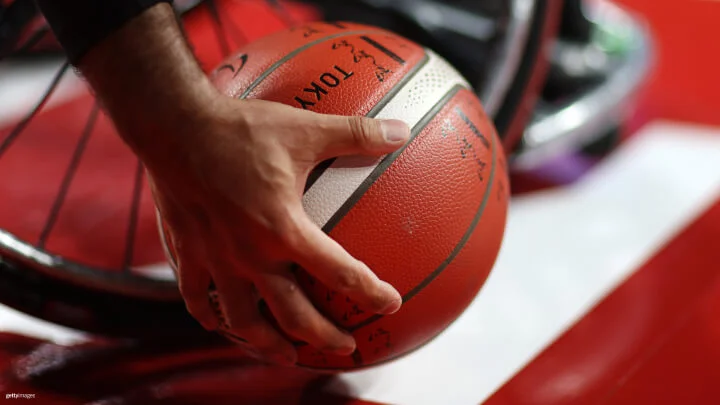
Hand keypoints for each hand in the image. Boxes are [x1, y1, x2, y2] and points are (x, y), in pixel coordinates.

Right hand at [147, 96, 409, 364]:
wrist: (171, 126)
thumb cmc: (239, 129)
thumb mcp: (305, 129)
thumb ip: (356, 134)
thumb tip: (402, 130)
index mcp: (283, 230)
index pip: (339, 273)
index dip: (370, 293)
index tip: (390, 305)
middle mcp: (250, 256)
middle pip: (293, 315)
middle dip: (324, 337)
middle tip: (346, 347)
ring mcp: (216, 260)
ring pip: (243, 321)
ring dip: (268, 344)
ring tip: (287, 356)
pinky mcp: (186, 254)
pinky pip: (196, 298)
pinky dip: (210, 317)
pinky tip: (218, 325)